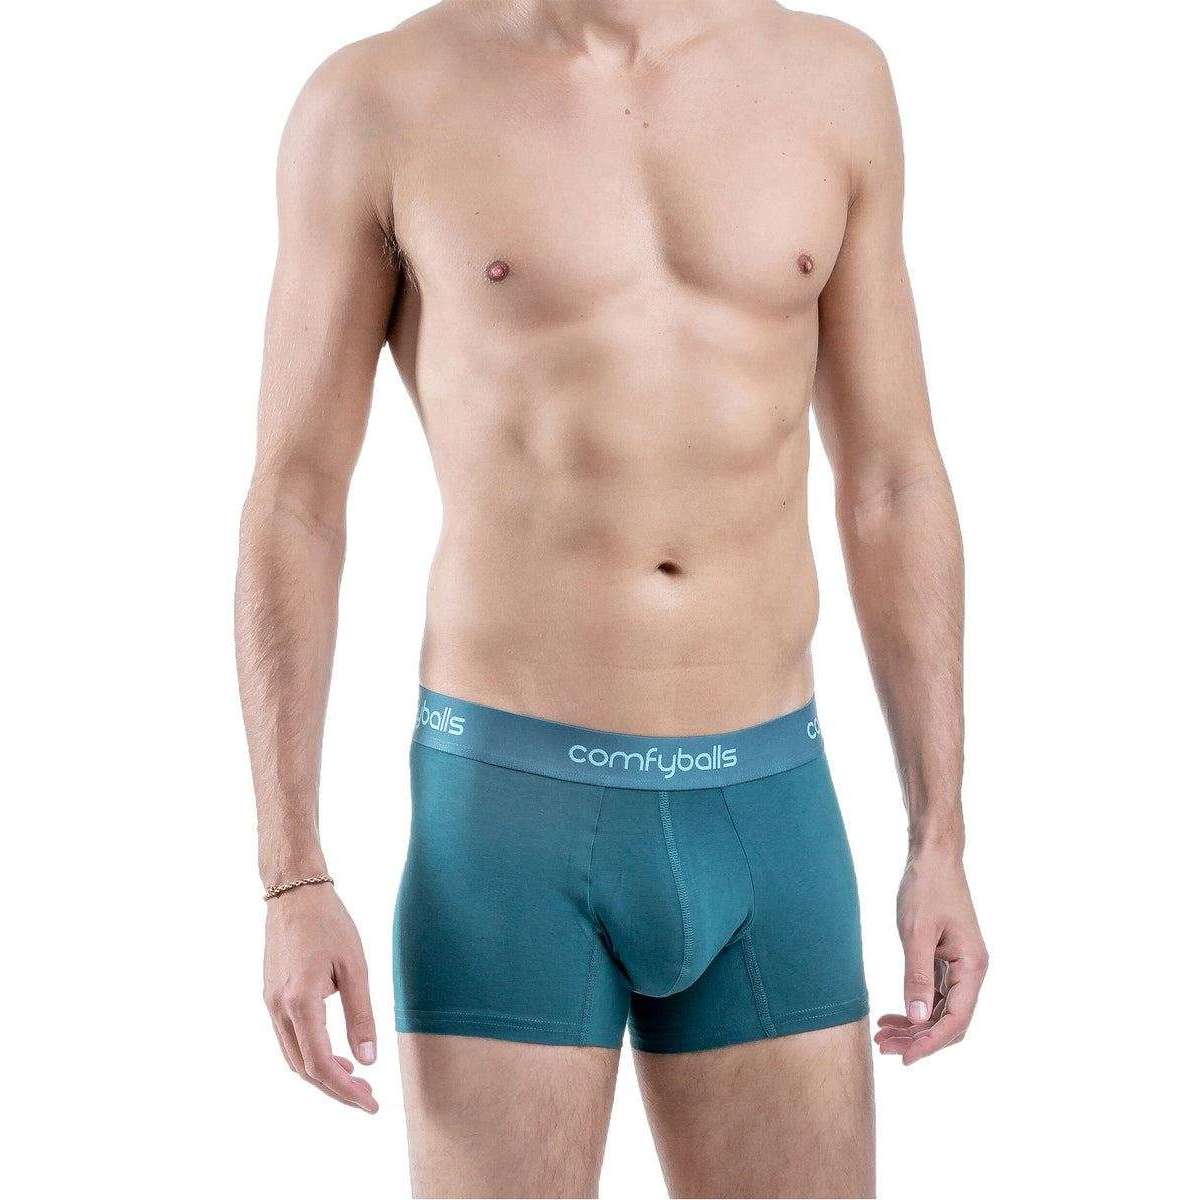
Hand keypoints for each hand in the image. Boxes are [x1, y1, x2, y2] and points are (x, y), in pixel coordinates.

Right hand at [263, 884, 378, 1111]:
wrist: (294, 893)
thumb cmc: (330, 923)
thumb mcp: (355, 966)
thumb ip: (361, 1015)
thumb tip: (369, 1059)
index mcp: (300, 1001)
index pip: (320, 1063)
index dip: (346, 1090)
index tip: (371, 1103)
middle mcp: (278, 1008)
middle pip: (304, 1068)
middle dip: (336, 1089)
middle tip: (367, 1098)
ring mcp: (270, 1004)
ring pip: (293, 1057)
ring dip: (322, 1075)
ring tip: (355, 1080)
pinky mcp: (270, 997)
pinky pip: (289, 1039)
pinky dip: (310, 1054)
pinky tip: (334, 1053)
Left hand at [875, 852, 987, 1064]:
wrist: (932, 857)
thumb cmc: (926, 888)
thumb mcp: (916, 932)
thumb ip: (917, 976)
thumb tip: (918, 1018)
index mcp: (972, 966)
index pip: (956, 1019)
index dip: (931, 1042)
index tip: (905, 1058)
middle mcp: (971, 971)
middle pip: (949, 1020)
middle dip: (919, 1038)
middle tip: (884, 1047)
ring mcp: (959, 966)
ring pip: (940, 1009)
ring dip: (914, 1026)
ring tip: (883, 1035)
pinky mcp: (946, 959)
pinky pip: (934, 994)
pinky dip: (915, 1007)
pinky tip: (892, 1015)